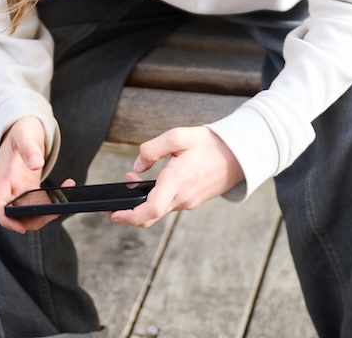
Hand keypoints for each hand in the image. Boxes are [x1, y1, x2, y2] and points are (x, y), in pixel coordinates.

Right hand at [0, 116, 72, 232]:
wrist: (23, 125)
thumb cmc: (21, 128)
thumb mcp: (24, 133)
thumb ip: (29, 148)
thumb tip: (37, 164)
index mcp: (3, 174)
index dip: (6, 218)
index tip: (19, 227)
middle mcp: (9, 184)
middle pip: (14, 212)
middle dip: (32, 219)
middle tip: (54, 213)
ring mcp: (19, 186)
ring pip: (28, 209)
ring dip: (45, 211)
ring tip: (64, 199)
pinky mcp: (29, 185)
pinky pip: (39, 199)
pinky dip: (52, 198)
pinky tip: (67, 186)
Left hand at [109, 126, 243, 228]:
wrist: (239, 155)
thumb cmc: (210, 144)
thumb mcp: (179, 136)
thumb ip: (153, 149)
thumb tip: (138, 165)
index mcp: (178, 181)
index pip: (151, 209)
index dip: (129, 216)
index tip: (114, 213)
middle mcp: (183, 197)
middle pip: (150, 215)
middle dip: (128, 212)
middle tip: (112, 204)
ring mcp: (189, 202)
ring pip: (159, 209)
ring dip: (142, 200)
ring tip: (133, 178)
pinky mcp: (193, 201)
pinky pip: (170, 204)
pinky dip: (156, 197)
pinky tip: (153, 181)